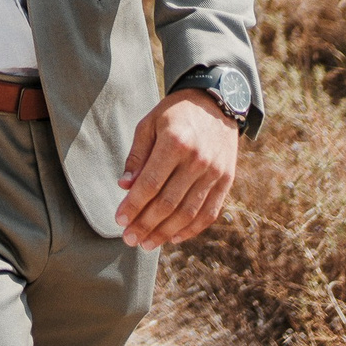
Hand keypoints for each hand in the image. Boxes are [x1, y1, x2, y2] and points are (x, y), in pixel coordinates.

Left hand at [113, 89, 239, 248]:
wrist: (216, 102)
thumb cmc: (176, 113)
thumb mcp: (150, 124)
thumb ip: (137, 156)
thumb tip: (124, 186)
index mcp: (175, 143)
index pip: (150, 184)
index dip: (133, 206)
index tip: (119, 220)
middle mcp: (197, 160)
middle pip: (168, 203)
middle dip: (145, 225)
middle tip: (129, 239)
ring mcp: (215, 172)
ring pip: (188, 213)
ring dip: (165, 232)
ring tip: (146, 244)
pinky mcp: (226, 180)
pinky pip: (209, 213)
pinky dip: (191, 229)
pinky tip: (173, 237)